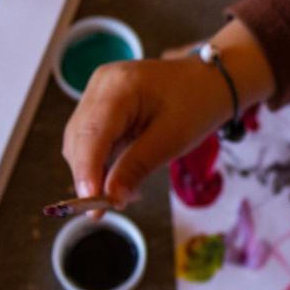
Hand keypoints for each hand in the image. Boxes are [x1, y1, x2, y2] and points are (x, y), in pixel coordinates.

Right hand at [61, 19, 273, 206]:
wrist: (210, 81)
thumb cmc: (197, 103)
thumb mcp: (172, 139)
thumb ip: (136, 167)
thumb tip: (111, 197)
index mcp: (119, 86)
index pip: (91, 134)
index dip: (87, 171)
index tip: (92, 204)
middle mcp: (100, 85)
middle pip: (79, 140)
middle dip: (89, 177)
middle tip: (108, 208)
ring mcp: (98, 93)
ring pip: (81, 143)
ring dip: (95, 172)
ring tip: (123, 193)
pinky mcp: (101, 105)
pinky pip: (91, 139)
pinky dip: (102, 162)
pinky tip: (120, 177)